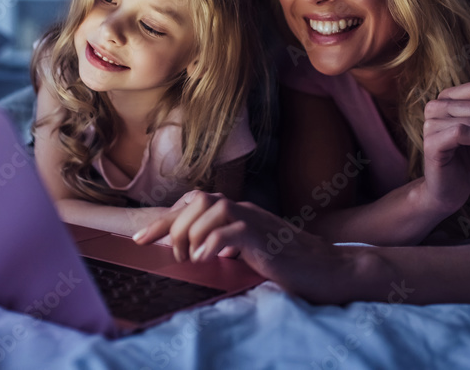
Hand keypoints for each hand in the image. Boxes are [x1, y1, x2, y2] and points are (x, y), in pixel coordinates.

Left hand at [133, 191, 357, 303]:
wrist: (328, 268)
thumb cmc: (291, 263)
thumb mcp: (251, 252)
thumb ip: (227, 245)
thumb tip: (199, 250)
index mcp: (238, 213)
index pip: (193, 203)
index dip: (163, 219)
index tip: (141, 240)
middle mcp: (244, 209)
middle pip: (196, 200)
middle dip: (171, 225)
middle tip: (168, 253)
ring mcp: (255, 220)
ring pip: (210, 208)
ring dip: (190, 234)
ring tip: (189, 258)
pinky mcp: (265, 238)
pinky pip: (230, 230)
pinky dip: (211, 243)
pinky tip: (206, 259)